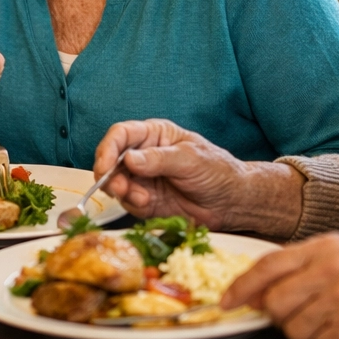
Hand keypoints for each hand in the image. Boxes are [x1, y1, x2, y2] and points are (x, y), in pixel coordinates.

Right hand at [93, 119, 303, 237]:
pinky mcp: (145, 201)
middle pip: (111, 159)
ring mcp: (142, 179)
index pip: (121, 135)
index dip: (108, 148)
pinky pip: (127, 202)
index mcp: (154, 135)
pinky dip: (131, 203)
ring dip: (120, 191)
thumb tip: (129, 159)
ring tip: (140, 197)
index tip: (105, 165)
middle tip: (117, 188)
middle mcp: (143, 155)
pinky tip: (145, 203)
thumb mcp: (191, 159)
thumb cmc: (218, 171)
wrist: (233, 203)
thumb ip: (159, 159)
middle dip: (109, 174)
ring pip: (115, 182)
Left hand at [222, 232, 338, 338]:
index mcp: (325, 246)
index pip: (268, 264)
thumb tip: (259, 291)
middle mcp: (331, 266)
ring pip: (294, 330)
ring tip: (338, 328)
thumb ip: (305, 269)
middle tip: (311, 321)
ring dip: (310, 338)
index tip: (226, 302)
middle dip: (285, 320)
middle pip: (276, 302)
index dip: (242, 287)